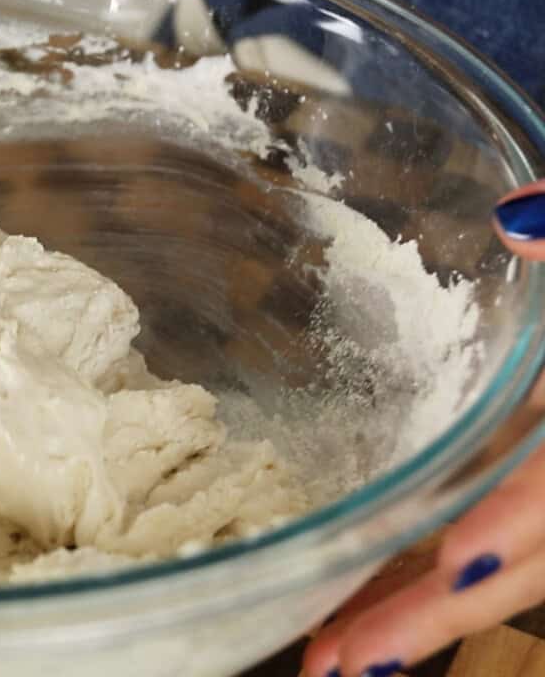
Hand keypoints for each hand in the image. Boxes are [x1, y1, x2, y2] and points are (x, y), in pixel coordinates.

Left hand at [303, 184, 544, 676]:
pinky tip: (357, 605)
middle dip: (438, 612)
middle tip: (347, 661)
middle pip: (525, 561)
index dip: (520, 520)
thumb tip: (521, 222)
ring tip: (332, 657)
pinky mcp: (520, 485)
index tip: (460, 557)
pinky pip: (477, 541)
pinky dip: (418, 577)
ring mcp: (541, 482)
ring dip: (416, 615)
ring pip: (499, 571)